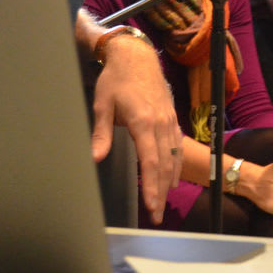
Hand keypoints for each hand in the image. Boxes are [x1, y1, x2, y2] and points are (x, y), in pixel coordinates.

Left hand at [90, 36, 181, 224]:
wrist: (136, 57)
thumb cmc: (116, 80)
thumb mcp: (103, 104)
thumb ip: (102, 133)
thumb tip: (95, 157)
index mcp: (143, 122)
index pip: (150, 161)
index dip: (150, 185)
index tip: (150, 205)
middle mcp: (160, 124)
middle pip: (164, 165)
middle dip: (160, 192)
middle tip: (156, 215)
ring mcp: (168, 121)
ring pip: (173, 158)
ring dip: (168, 182)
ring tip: (162, 202)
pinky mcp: (171, 118)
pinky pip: (177, 146)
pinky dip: (175, 165)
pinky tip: (173, 178)